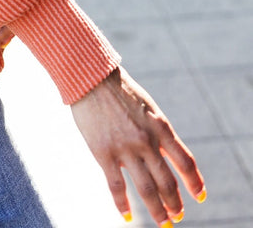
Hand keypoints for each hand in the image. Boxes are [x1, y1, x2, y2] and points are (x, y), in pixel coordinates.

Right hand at [71, 67, 205, 225]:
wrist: (91, 77)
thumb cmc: (120, 91)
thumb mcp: (148, 108)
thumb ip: (157, 133)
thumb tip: (163, 159)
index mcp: (161, 127)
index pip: (185, 162)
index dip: (194, 183)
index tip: (199, 197)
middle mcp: (147, 140)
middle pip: (167, 182)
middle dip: (175, 204)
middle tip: (177, 217)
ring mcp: (125, 148)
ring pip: (147, 189)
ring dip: (157, 211)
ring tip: (163, 224)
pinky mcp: (104, 153)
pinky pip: (116, 187)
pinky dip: (123, 206)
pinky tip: (128, 217)